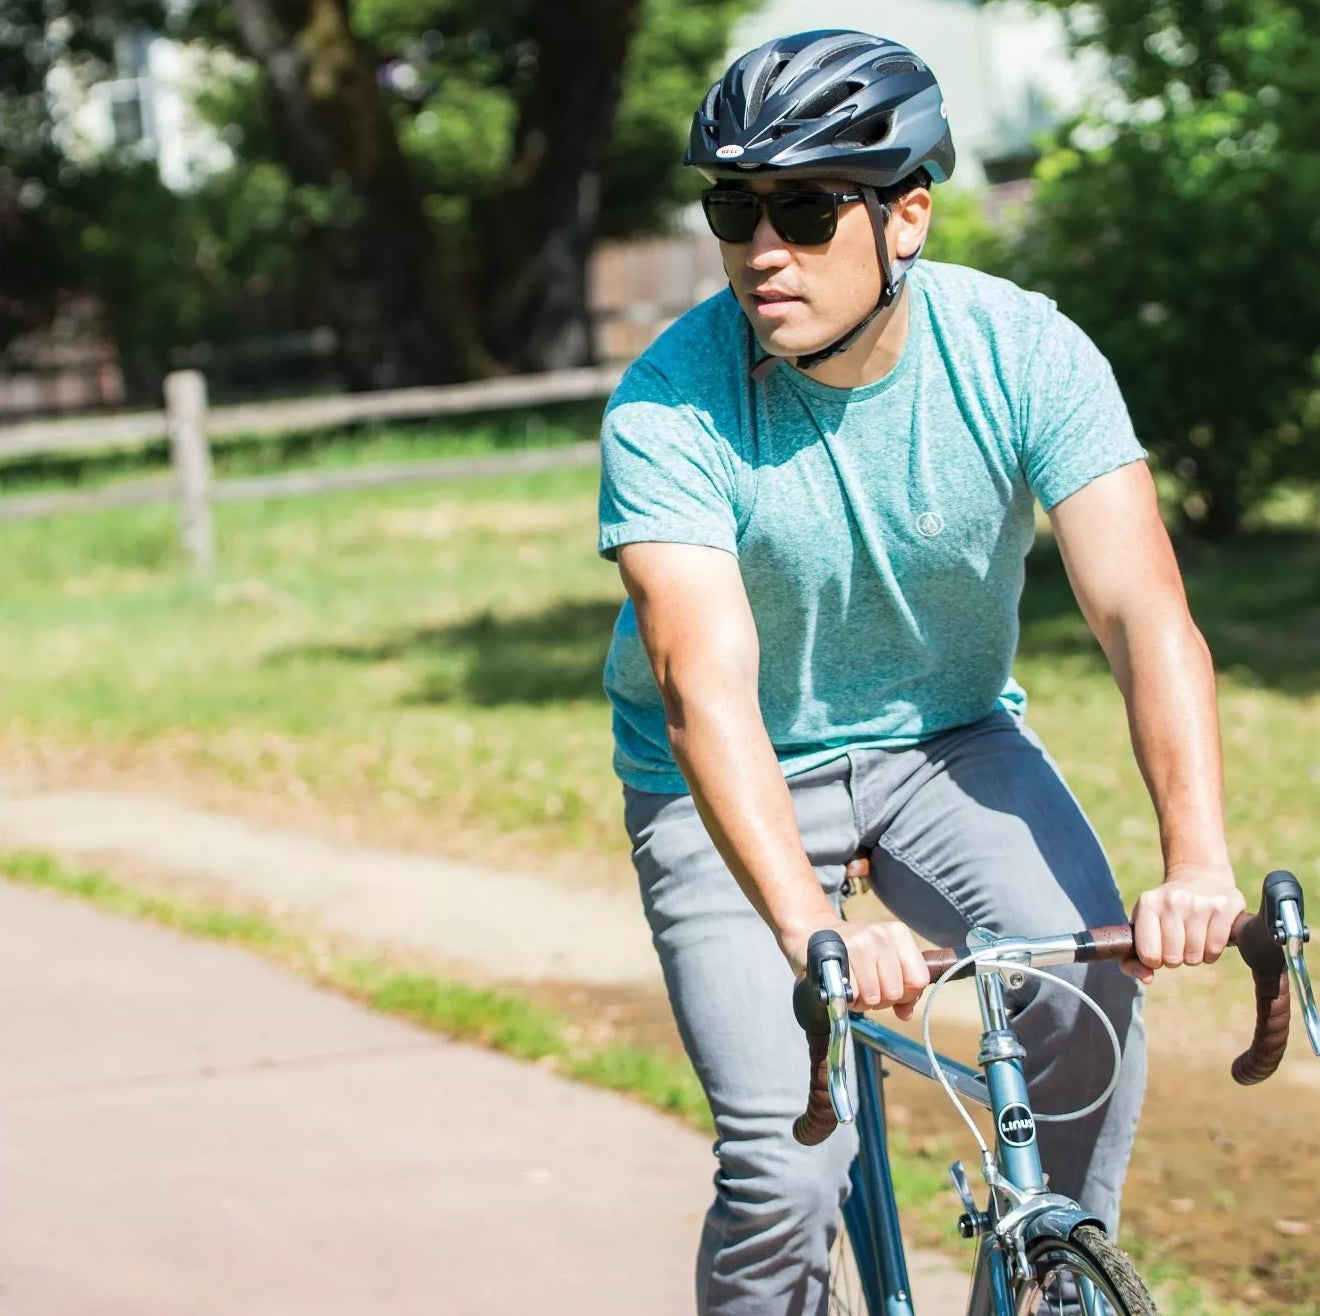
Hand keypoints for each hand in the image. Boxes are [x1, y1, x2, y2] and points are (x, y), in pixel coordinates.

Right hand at [784, 917, 930, 1019]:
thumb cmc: (853, 952)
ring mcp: (860, 942)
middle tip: (867, 988)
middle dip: (880, 999)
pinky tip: (842, 986)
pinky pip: (853, 994)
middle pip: (896, 991)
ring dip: (862, 1001)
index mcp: (899, 934)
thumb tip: (906, 1013)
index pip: (919, 979)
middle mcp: (882, 934)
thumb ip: (902, 988)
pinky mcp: (839, 954)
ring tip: (853, 987)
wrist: (813, 932)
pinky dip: (847, 998)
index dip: (906, 994)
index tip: (889, 988)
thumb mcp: (883, 961)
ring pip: (874, 996)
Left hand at [1127, 863, 1244, 982]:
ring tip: (1193, 938)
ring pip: (1196, 956)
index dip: (1154, 960)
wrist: (1199, 876)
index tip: (1157, 950)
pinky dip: (1212, 952)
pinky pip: (1215, 949)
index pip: (1148, 954)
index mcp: (1148, 904)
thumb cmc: (1165, 911)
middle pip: (1173, 958)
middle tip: (1178, 943)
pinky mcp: (1225, 906)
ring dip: (1195, 955)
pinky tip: (1208, 937)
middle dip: (1175, 958)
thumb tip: (1146, 978)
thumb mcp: (1143, 925)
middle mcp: (1173, 900)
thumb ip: (1133, 958)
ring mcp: (1200, 902)